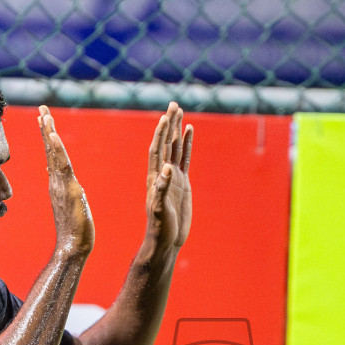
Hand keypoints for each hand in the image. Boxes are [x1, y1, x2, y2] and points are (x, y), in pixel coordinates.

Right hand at [39, 105, 93, 256]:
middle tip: (43, 108)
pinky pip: (61, 165)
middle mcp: (56, 181)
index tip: (45, 120)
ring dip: (49, 132)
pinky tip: (52, 134)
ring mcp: (60, 185)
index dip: (48, 137)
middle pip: (49, 150)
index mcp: (57, 184)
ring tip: (45, 114)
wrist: (72, 247)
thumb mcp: (70, 205)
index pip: (52, 156)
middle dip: (46, 128)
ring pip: (54, 154)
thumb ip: (64, 190)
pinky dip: (57, 149)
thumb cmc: (74, 231)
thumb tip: (57, 179)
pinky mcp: (68, 189)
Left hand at [144, 101, 193, 254]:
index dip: (161, 134)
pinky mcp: (182, 183)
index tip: (165, 117)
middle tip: (174, 104)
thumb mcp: (159, 209)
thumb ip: (162, 189)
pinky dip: (187, 145)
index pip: (157, 150)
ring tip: (180, 112)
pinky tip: (189, 132)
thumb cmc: (160, 227)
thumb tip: (168, 169)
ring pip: (176, 148)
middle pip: (167, 143)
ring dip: (178, 130)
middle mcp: (162, 173)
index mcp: (155, 178)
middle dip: (170, 124)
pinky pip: (185, 159)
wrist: (166, 240)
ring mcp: (173, 177)